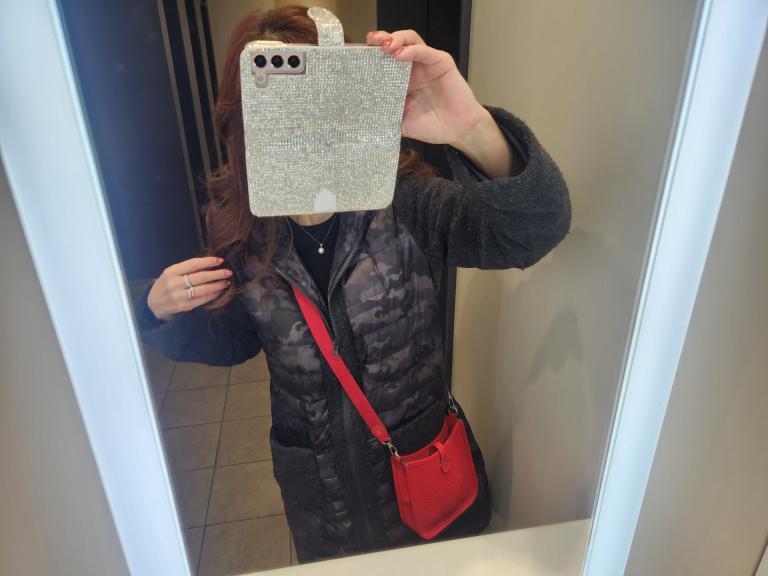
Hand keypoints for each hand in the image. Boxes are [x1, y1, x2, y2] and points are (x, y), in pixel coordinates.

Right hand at [147, 257, 232, 320]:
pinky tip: (219, 291)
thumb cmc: (166, 284)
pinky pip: (201, 300)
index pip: (193, 264)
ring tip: (226, 282)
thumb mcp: (172, 273)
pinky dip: (212, 295)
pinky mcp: (184, 306)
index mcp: (171, 271)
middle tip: (228, 272)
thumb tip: (210, 264)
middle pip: (200, 277)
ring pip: (202, 289)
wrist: (154, 303)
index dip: (208, 262)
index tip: (220, 260)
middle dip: (216, 274)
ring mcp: (179, 296)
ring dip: (217, 285)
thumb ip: (188, 269)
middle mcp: (174, 283)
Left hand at [367, 30, 517, 177]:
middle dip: (381, 40)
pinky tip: (400, 54)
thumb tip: (363, 119)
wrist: (457, 131)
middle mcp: (413, 69)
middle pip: (395, 45)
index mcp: (402, 81)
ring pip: (410, 41)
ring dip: (396, 39)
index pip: (384, 61)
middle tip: (370, 41)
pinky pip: (426, 51)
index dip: (372, 56)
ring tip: (385, 46)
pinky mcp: (441, 62)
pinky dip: (412, 50)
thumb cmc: (433, 126)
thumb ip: (387, 116)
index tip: (359, 56)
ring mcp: (427, 64)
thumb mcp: (402, 123)